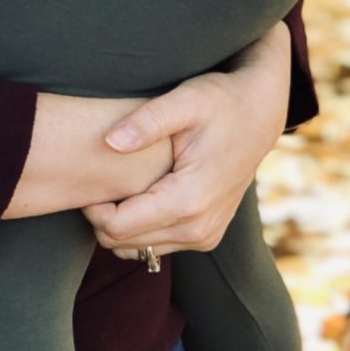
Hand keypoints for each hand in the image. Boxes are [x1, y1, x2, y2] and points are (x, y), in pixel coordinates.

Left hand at [84, 22, 293, 258]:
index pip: (117, 227)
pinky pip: (156, 245)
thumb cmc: (221, 101)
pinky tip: (138, 193)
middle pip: (122, 243)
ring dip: (120, 224)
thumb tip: (109, 142)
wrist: (260, 113)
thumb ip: (146, 121)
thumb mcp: (185, 100)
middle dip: (102, 216)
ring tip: (119, 184)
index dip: (92, 207)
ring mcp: (205, 236)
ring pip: (137, 249)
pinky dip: (139, 226)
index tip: (89, 177)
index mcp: (189, 201)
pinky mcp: (206, 235)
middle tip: (99, 179)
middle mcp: (199, 229)